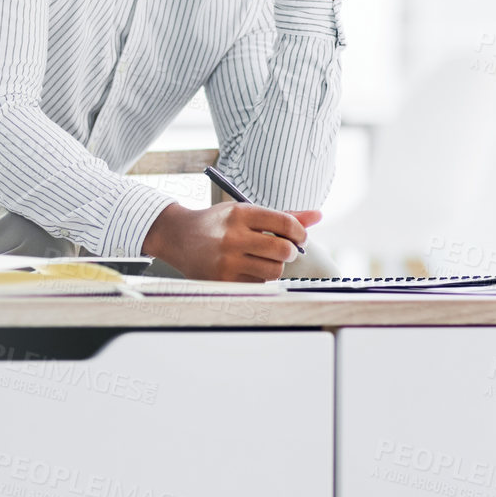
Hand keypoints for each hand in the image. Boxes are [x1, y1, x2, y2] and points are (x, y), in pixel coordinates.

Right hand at [141, 202, 323, 281]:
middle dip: (290, 251)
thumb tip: (318, 216)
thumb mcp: (245, 211)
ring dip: (275, 266)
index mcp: (240, 213)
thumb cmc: (217, 223)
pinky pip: (258, 284)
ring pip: (273, 271)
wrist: (177, 237)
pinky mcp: (222, 281)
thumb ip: (282, 215)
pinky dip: (259, 278)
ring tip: (264, 259)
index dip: (300, 232)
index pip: (285, 223)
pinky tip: (246, 268)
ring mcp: (226, 261)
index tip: (300, 236)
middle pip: (283, 250)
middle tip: (285, 250)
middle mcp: (232, 237)